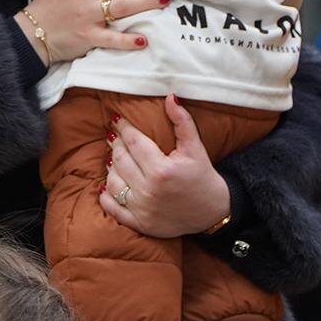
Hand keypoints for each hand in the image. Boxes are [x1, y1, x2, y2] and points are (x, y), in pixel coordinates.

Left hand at [99, 95, 229, 237]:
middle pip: (120, 159)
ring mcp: (142, 209)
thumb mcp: (195, 148)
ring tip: (114, 157)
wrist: (214, 213)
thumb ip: (182, 121)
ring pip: (112, 181)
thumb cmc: (203, 177)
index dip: (123, 127)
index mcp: (162, 169)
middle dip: (116, 144)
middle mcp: (149, 190)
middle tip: (116, 136)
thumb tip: (170, 97)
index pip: (133, 141)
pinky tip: (107, 184)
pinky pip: (112, 207)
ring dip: (110, 167)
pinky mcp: (139, 223)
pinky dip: (106, 196)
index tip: (118, 119)